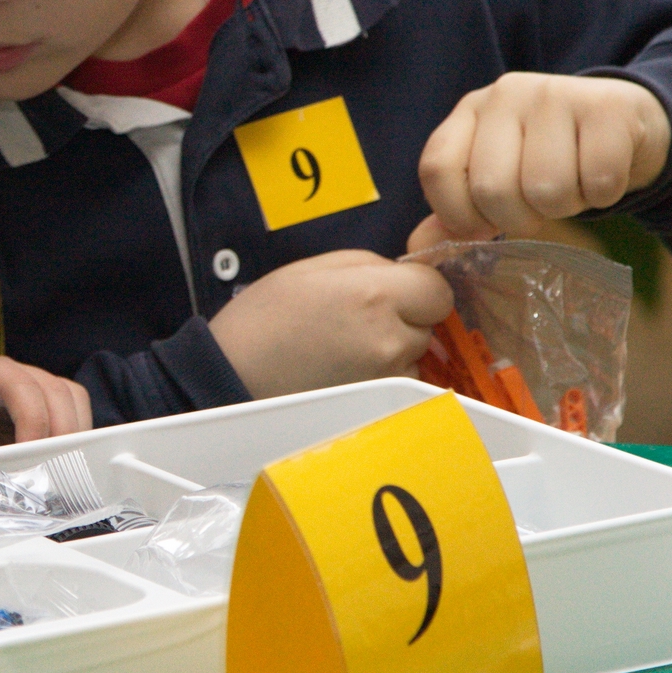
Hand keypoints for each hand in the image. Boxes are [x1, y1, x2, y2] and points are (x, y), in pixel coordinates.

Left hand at [0, 349, 92, 470]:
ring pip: (69, 407)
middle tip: (60, 476)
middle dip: (66, 431)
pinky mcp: (22, 428)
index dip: (34, 416)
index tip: (34, 455)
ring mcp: (17, 403)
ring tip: (66, 481)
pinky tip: (61, 483)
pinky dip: (69, 453)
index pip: (19, 384)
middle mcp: (3, 381)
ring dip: (75, 441)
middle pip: (57, 392)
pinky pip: (60, 430)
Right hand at [209, 250, 453, 399]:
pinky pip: (398, 385)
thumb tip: (404, 275)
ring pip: (415, 357)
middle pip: (429, 324)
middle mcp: (388, 340)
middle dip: (405, 318)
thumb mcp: (315, 268)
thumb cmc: (264, 320)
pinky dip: (382, 378)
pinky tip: (345, 371)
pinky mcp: (376, 406)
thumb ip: (370, 266)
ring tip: (345, 348)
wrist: (232, 375)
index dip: (418, 289)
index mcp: (375, 295)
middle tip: (358, 320)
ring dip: (395, 351)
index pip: (438, 290)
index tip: (395, 292)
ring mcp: (385, 379)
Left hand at [413, 73, 669, 245]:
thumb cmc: (553, 158)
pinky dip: (604, 195)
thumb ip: (458, 211)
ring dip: (567, 206)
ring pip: (547, 189)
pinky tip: (603, 172)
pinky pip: (599, 182)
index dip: (457, 215)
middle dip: (520, 218)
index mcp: (471, 110)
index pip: (437, 170)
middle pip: (491, 189)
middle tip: (540, 203)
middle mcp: (506, 93)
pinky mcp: (607, 107)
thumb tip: (418, 250)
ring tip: (574, 183)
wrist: (628, 122)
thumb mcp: (500, 177)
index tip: (485, 226)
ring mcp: (556, 94)